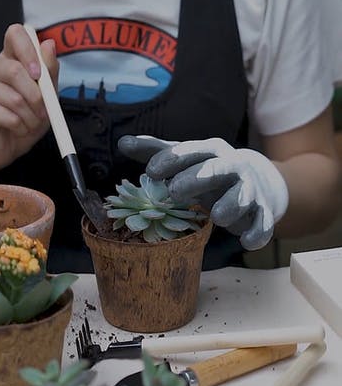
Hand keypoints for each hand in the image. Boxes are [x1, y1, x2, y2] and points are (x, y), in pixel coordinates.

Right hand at [0, 23, 57, 173]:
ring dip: (30, 116)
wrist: (9, 146)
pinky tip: (17, 128)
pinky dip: (19, 126)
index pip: (15, 34)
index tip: (38, 73)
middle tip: (43, 111)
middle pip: (13, 69)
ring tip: (30, 123)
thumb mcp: (48, 93)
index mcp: (10, 56)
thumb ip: (50, 70)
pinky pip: (6, 115)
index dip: (28, 50)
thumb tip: (48, 44)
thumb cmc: (29, 115)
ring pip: (13, 97)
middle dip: (35, 96)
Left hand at [118, 135, 288, 249]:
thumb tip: (122, 143)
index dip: (171, 159)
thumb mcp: (185, 159)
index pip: (192, 150)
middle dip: (197, 178)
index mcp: (211, 151)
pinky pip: (263, 223)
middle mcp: (233, 167)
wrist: (257, 181)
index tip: (150, 171)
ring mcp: (250, 189)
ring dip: (230, 205)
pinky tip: (245, 243)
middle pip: (217, 169)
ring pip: (243, 196)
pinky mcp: (263, 212)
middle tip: (174, 192)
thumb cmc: (208, 170)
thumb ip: (155, 151)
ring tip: (216, 217)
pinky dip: (257, 232)